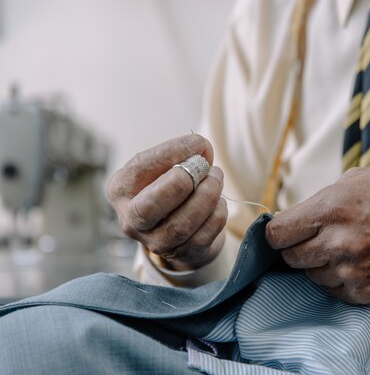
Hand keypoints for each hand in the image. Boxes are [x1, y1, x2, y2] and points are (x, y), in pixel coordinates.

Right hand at [106, 134, 227, 270]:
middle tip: (203, 167)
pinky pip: (202, 237)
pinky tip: (219, 202)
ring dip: (206, 197)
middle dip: (180, 184)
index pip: (139, 169)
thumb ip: (182, 155)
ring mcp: (154, 242)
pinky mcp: (181, 254)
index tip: (198, 143)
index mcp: (120, 189)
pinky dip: (216, 216)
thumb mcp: (167, 167)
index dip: (171, 153)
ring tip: (217, 178)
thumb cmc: (171, 188)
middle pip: (149, 207)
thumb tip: (202, 148)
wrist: (181, 229)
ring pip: (180, 225)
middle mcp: (131, 220)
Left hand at [266, 168, 369, 303]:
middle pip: (289, 258)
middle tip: (319, 237)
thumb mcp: (357, 179)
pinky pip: (333, 290)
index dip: (278, 233)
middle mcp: (337, 244)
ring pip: (311, 276)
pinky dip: (339, 279)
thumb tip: (296, 218)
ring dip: (320, 264)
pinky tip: (359, 262)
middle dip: (298, 247)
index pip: (276, 234)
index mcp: (331, 209)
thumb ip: (321, 200)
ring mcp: (350, 272)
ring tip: (346, 247)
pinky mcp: (364, 293)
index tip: (286, 232)